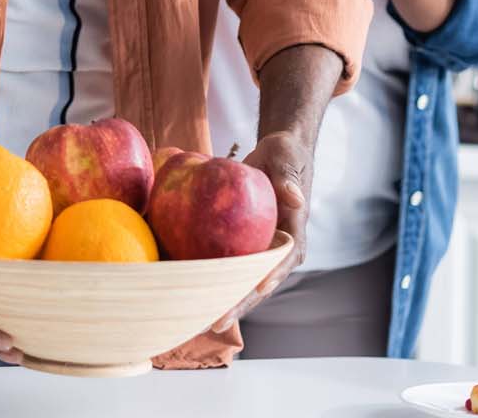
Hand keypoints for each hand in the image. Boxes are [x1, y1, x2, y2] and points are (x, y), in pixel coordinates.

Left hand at [211, 130, 313, 333]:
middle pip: (258, 283)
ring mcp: (259, 251)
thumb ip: (288, 178)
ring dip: (219, 301)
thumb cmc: (284, 154)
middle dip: (237, 304)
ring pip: (240, 282)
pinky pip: (224, 267)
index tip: (256, 291)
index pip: (283, 262)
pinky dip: (207, 279)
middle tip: (213, 322)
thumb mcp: (286, 160)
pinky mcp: (243, 247)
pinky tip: (182, 289)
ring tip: (194, 321)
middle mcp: (278, 250)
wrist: (276, 157)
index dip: (269, 278)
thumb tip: (295, 197)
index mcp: (293, 234)